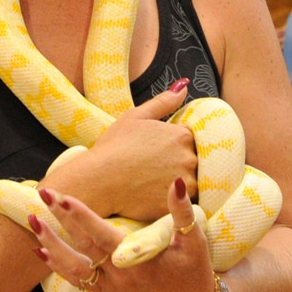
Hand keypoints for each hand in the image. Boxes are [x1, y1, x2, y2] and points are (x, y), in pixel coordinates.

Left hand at [29, 177, 214, 291]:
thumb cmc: (194, 268)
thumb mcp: (194, 239)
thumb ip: (181, 212)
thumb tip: (176, 183)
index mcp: (137, 261)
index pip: (101, 235)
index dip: (81, 216)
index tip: (62, 197)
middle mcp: (119, 276)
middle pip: (81, 246)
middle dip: (59, 220)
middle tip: (43, 193)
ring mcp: (110, 287)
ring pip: (72, 267)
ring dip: (50, 244)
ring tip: (32, 222)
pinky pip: (77, 280)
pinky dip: (57, 266)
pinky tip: (40, 249)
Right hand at [43, 84, 197, 221]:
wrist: (97, 181)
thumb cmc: (113, 147)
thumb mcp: (135, 117)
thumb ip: (163, 102)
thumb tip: (184, 85)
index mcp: (182, 135)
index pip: (190, 141)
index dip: (173, 147)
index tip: (156, 153)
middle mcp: (189, 158)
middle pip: (193, 162)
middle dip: (177, 165)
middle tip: (151, 170)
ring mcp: (186, 183)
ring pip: (190, 184)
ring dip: (177, 184)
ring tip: (151, 184)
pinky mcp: (178, 205)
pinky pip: (183, 204)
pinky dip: (171, 201)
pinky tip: (152, 197)